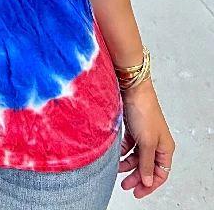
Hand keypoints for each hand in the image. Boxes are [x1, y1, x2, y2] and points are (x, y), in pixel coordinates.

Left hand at [119, 80, 174, 198]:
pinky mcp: (134, 128)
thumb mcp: (146, 142)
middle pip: (148, 166)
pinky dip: (123, 152)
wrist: (132, 89)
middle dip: (137, 177)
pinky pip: (129, 146)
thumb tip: (147, 181)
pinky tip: (116, 156)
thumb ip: (146, 163)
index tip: (137, 192)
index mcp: (165, 148)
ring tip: (117, 170)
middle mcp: (157, 143)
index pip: (160, 173)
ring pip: (137, 157)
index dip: (149, 184)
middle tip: (125, 185)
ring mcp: (145, 135)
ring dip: (128, 165)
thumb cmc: (144, 111)